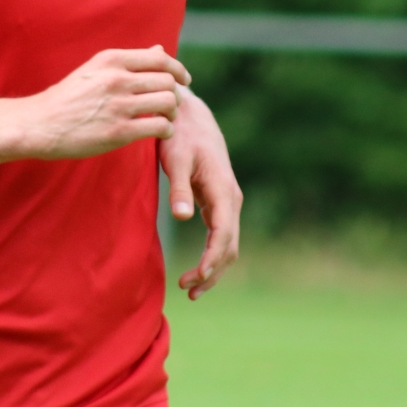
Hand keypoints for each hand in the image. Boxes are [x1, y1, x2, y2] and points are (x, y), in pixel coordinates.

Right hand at [21, 47, 191, 159]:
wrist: (40, 123)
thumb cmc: (68, 97)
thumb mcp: (95, 69)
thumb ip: (129, 61)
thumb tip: (159, 48)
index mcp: (111, 59)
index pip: (160, 58)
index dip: (178, 69)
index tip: (184, 80)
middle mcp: (117, 78)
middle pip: (167, 81)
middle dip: (175, 93)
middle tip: (171, 104)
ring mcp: (118, 105)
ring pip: (168, 102)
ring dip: (173, 112)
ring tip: (166, 118)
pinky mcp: (119, 131)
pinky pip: (158, 126)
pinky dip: (166, 130)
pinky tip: (161, 132)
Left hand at [159, 86, 241, 298]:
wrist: (190, 117)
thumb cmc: (180, 136)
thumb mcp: (175, 159)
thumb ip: (178, 188)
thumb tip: (182, 218)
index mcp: (223, 188)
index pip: (223, 232)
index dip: (212, 258)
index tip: (197, 277)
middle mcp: (231, 198)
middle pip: (229, 244)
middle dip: (212, 270)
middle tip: (187, 289)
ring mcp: (228, 201)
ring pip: (228, 243)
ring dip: (213, 268)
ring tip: (191, 289)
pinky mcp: (219, 202)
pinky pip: (221, 235)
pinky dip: (212, 255)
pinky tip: (199, 270)